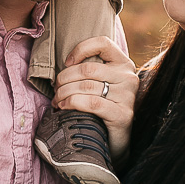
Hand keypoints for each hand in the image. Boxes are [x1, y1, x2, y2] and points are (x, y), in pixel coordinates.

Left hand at [53, 35, 139, 164]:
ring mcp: (128, 96)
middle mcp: (129, 77)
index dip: (81, 49)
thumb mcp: (101, 83)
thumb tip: (62, 65)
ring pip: (86, 86)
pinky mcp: (123, 115)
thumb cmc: (103, 108)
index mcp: (124, 64)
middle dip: (64, 79)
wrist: (116, 140)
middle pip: (88, 69)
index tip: (67, 63)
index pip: (103, 43)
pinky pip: (92, 103)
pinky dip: (72, 103)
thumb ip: (90, 70)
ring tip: (56, 101)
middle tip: (55, 90)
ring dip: (64, 93)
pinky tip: (63, 108)